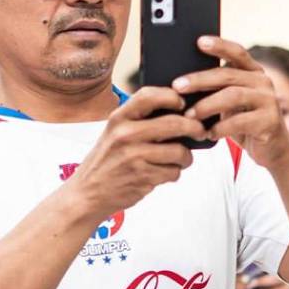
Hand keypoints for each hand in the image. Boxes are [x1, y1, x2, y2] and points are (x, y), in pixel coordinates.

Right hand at [67, 87, 205, 220]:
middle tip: (200, 132)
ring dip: (186, 158)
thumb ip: (139, 121)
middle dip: (194, 128)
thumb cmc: (106, 162)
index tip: (183, 104)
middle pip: (175, 123)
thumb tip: (179, 112)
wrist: (88, 193)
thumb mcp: (114, 133)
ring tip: (180, 160)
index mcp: (118, 118)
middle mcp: (125, 134)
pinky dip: (173, 174)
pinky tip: (162, 173)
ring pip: (179, 151)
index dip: (172, 97)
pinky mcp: (142, 177)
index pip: (149, 95)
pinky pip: (173, 172)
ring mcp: (134, 156)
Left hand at [173, 37, 288, 171]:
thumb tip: (182, 86)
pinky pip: (240, 122)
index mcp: (253, 73)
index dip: (220, 45)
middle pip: (228, 75)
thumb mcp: (231, 105)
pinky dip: (220, 128)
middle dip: (199, 80)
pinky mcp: (269, 122)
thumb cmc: (244, 124)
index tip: (199, 41)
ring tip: (189, 115)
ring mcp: (268, 101)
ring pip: (233, 96)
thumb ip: (217, 91)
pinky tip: (208, 134)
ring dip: (207, 105)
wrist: (273, 150)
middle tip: (177, 86)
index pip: (237, 53)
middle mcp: (263, 82)